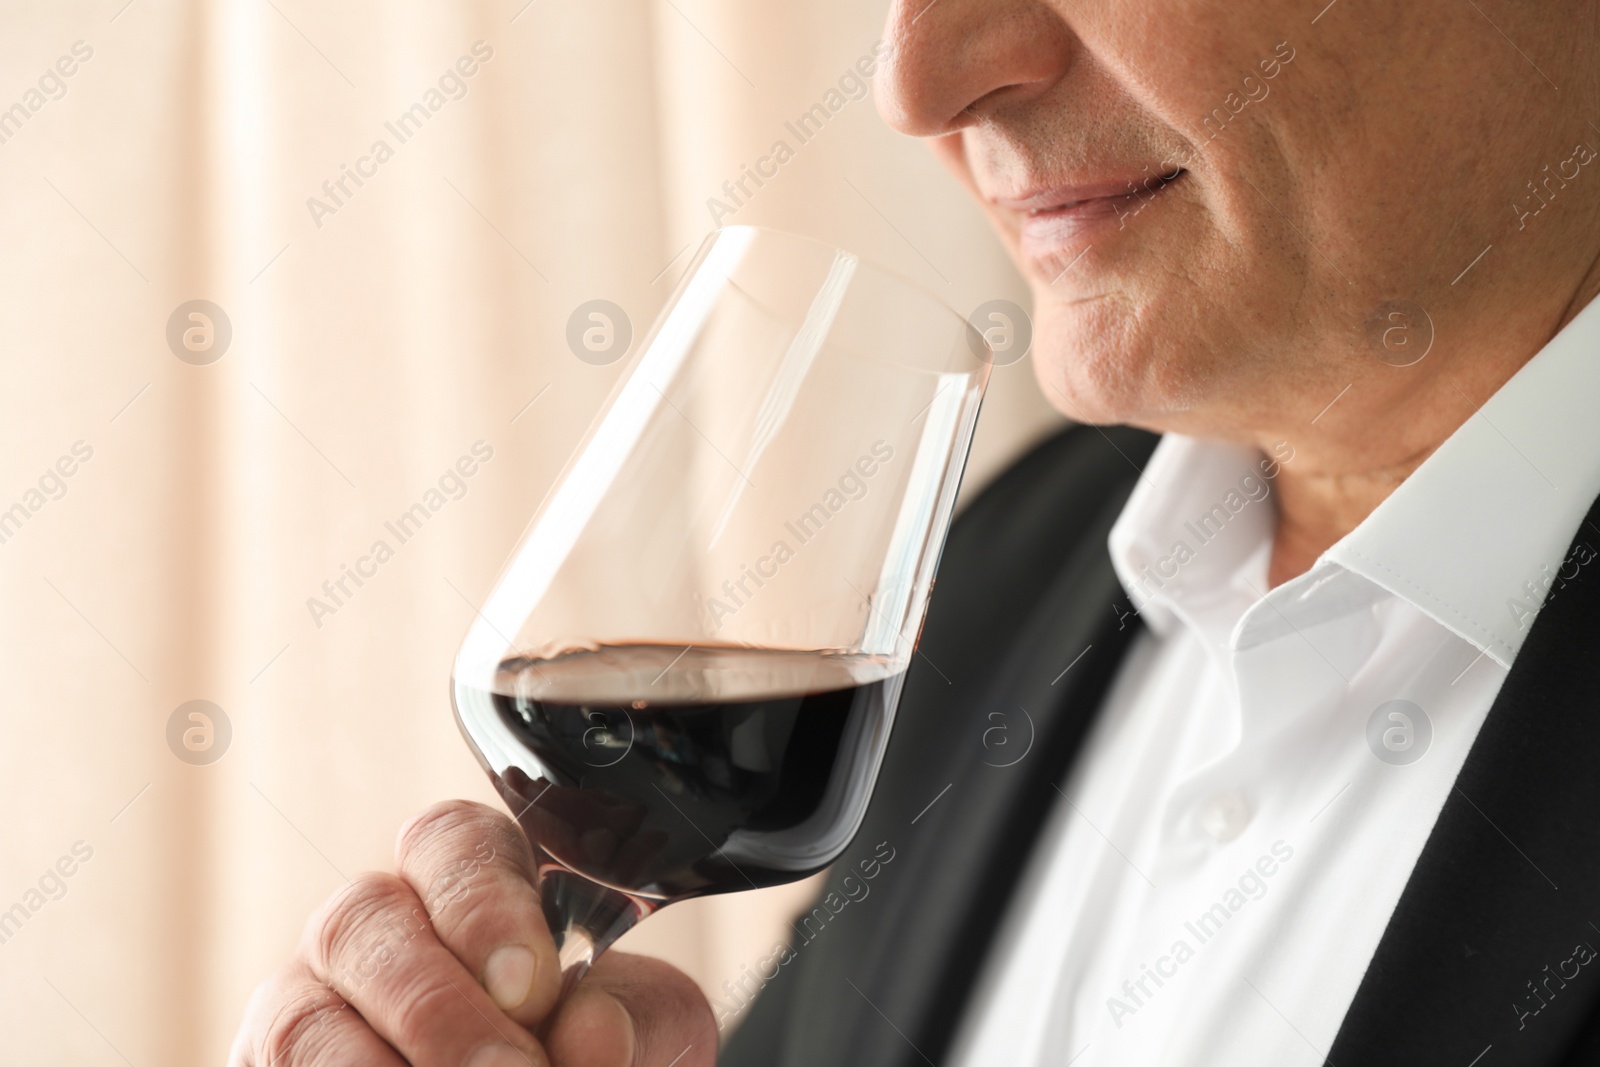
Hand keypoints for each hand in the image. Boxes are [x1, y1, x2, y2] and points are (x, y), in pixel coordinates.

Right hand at [230, 800, 715, 1066]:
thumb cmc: (593, 1056)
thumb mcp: (647, 1034)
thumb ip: (635, 1020)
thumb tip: (592, 1032)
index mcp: (467, 879)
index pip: (450, 839)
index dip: (482, 905)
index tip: (533, 986)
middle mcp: (371, 925)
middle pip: (361, 919)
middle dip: (438, 1010)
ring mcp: (305, 1004)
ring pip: (301, 1017)